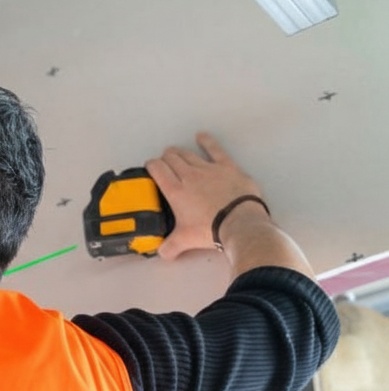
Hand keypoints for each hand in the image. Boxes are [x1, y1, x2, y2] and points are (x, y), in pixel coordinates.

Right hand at [145, 132, 265, 261]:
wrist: (239, 223)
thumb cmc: (210, 229)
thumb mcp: (184, 241)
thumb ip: (169, 247)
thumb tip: (162, 253)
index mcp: (175, 191)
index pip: (157, 169)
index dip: (151, 166)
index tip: (151, 168)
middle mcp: (188, 175)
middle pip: (172, 158)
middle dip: (165, 158)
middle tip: (164, 163)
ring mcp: (208, 169)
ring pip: (188, 153)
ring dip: (179, 152)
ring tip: (175, 152)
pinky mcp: (226, 167)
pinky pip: (214, 149)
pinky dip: (207, 141)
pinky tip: (201, 136)